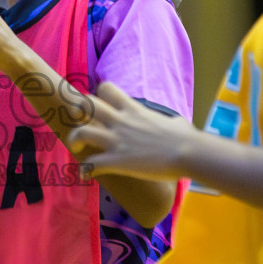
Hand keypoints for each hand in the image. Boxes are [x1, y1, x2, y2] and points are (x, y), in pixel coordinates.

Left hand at [67, 81, 203, 180]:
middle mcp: (121, 121)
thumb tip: (176, 125)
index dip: (97, 96)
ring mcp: (117, 141)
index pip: (106, 89)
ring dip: (74, 140)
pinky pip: (92, 164)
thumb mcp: (174, 122)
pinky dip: (85, 170)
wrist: (188, 152)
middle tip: (80, 123)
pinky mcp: (118, 161)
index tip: (98, 107)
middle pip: (86, 105)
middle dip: (78, 112)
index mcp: (133, 109)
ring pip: (81, 133)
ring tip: (76, 149)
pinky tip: (86, 174)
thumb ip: (167, 121)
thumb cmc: (186, 138)